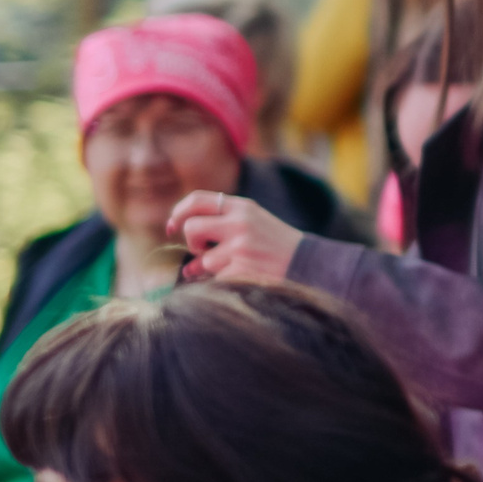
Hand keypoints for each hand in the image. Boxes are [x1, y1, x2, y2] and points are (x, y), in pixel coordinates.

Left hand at [168, 192, 303, 283]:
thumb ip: (221, 226)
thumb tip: (183, 257)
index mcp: (243, 207)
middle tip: (205, 250)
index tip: (172, 227)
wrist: (310, 264)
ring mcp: (242, 246)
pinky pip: (215, 279)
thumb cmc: (277, 245)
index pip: (197, 200)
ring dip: (213, 268)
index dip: (178, 213)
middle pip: (191, 227)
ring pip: (203, 260)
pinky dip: (223, 282)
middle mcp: (241, 222)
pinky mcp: (243, 269)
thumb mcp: (253, 223)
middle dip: (193, 243)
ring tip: (237, 265)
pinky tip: (243, 276)